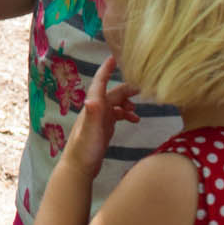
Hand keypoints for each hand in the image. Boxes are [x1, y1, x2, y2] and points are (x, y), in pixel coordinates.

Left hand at [62, 56, 140, 179]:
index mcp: (92, 106)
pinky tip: (134, 120)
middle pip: (112, 93)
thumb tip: (93, 99)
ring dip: (128, 102)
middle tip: (144, 88)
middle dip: (127, 89)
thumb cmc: (84, 150)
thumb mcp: (90, 133)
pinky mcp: (103, 127)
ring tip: (139, 110)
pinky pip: (117, 114)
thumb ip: (92, 116)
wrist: (79, 168)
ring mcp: (99, 118)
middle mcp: (95, 109)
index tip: (114, 57)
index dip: (106, 69)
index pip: (100, 83)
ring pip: (116, 103)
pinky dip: (126, 113)